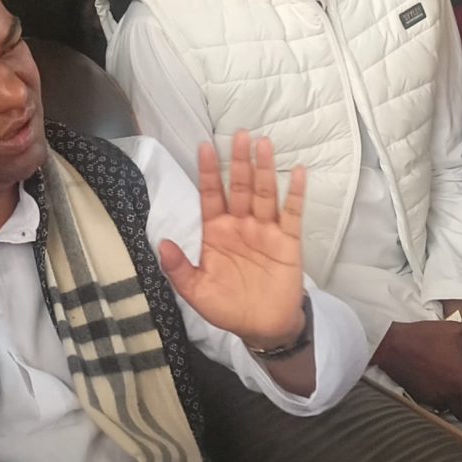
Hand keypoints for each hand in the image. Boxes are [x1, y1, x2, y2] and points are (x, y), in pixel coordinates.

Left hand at [161, 133, 310, 348]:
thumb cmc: (227, 307)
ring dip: (264, 169)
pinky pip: (292, 213)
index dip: (207, 171)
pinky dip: (295, 194)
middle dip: (238, 161)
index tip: (204, 146)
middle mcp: (240, 225)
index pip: (210, 195)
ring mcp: (265, 230)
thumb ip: (178, 269)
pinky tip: (299, 173)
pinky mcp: (288, 241)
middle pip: (238, 187)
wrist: (262, 328)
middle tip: (239, 134)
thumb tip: (162, 244)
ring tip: (263, 144)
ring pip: (264, 194)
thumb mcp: (196, 292)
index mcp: (216, 232)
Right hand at [375, 305, 461, 438]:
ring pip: (450, 410)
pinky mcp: (419, 395)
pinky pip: (436, 403)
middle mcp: (447, 394)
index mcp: (461, 382)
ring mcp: (432, 397)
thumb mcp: (460, 330)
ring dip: (457, 404)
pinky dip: (442, 398)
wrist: (390, 344)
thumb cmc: (425, 337)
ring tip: (460, 390)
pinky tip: (441, 383)